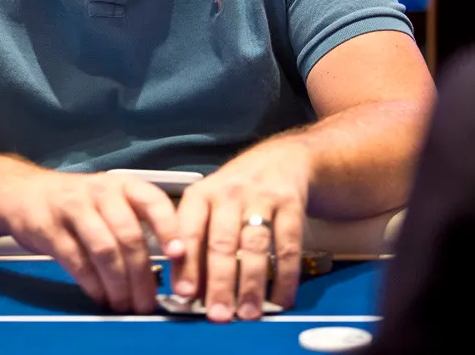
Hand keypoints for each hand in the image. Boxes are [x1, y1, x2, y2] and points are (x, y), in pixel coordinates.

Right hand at [0, 170, 184, 313]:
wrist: (23, 192)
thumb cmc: (78, 203)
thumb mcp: (111, 201)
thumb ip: (138, 226)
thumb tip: (169, 268)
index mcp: (123, 185)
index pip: (153, 202)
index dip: (169, 228)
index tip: (179, 255)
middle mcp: (101, 192)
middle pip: (129, 235)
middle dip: (141, 275)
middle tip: (147, 303)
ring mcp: (72, 208)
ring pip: (104, 249)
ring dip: (118, 284)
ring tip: (124, 304)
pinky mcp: (48, 227)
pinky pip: (76, 261)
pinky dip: (92, 284)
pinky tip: (100, 296)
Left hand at [171, 139, 310, 321]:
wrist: (280, 160)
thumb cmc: (235, 193)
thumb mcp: (208, 205)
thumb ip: (197, 242)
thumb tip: (189, 291)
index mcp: (201, 195)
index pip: (189, 230)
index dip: (186, 262)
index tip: (184, 293)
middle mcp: (228, 193)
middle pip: (222, 242)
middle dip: (219, 282)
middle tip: (218, 315)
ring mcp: (261, 197)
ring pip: (254, 246)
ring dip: (251, 284)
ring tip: (248, 314)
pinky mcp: (290, 203)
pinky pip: (287, 245)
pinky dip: (285, 276)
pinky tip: (281, 299)